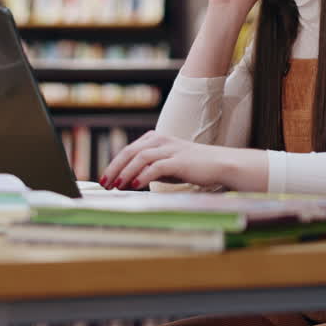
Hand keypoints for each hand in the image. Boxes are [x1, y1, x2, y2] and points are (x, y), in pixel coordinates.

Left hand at [98, 131, 267, 191]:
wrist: (220, 164)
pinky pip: (156, 166)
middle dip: (114, 168)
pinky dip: (143, 176)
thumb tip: (128, 179)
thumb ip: (149, 168)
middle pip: (130, 152)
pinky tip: (135, 185)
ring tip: (117, 186)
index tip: (105, 179)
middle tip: (105, 184)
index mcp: (156, 138)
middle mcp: (161, 140)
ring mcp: (170, 149)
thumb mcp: (167, 165)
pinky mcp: (179, 160)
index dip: (114, 164)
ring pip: (140, 158)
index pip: (128, 150)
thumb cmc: (193, 166)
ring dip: (125, 173)